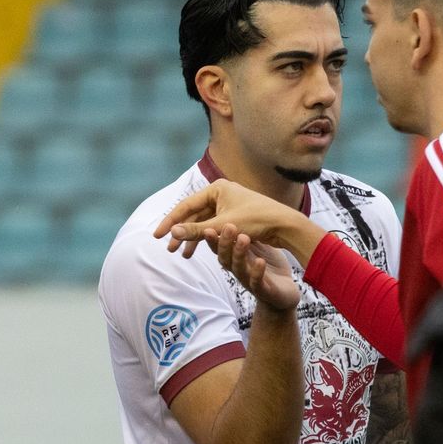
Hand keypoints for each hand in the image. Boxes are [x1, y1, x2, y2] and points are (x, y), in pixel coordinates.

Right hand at [154, 179, 313, 260]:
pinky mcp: (235, 215)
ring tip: (183, 255)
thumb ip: (195, 230)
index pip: (185, 206)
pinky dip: (206, 238)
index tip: (157, 236)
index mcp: (216, 188)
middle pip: (193, 215)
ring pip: (203, 222)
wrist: (285, 225)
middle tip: (170, 249)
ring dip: (193, 238)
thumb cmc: (256, 221)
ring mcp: (228, 204)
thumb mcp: (222, 227)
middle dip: (181, 233)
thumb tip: (172, 233)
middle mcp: (220, 193)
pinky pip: (213, 226)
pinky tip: (200, 250)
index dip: (170, 222)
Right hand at [204, 222, 298, 311]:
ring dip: (239, 253)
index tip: (207, 226)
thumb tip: (229, 215)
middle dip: (224, 242)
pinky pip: (257, 282)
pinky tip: (260, 261)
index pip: (218, 247)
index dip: (211, 238)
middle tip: (227, 226)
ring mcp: (249, 280)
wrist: (284, 293)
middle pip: (225, 257)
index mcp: (234, 258)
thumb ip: (241, 234)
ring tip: (243, 237)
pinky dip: (257, 272)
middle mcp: (238, 269)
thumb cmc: (267, 266)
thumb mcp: (254, 248)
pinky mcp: (263, 290)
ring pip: (239, 268)